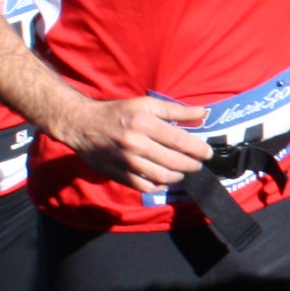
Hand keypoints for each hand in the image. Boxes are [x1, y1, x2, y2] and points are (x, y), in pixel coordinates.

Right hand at [58, 94, 210, 194]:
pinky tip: (164, 180)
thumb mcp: (145, 104)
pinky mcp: (116, 173)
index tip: (207, 153)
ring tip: (182, 172)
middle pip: (173, 161)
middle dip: (191, 165)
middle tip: (197, 164)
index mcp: (143, 122)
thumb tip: (203, 112)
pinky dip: (158, 186)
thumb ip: (175, 110)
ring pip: (161, 176)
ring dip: (177, 176)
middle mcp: (134, 142)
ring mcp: (125, 160)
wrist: (82, 124)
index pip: (179, 141)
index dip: (198, 149)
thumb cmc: (118, 112)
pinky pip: (144, 186)